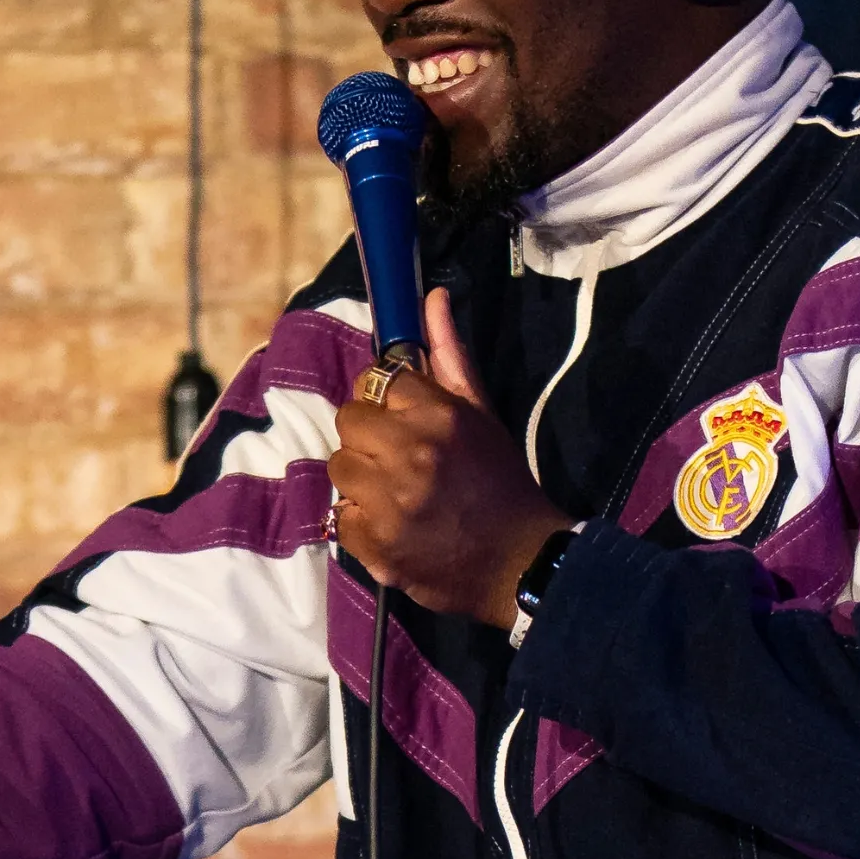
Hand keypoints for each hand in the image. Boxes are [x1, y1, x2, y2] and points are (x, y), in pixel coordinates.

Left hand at [331, 288, 573, 628]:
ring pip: (339, 466)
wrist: (520, 561)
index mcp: (438, 415)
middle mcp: (411, 452)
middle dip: (370, 437)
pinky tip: (391, 524)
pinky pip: (339, 514)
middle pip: (349, 420)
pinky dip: (360, 522)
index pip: (377, 381)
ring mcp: (390, 500)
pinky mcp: (375, 543)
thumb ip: (450, 355)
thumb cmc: (501, 481)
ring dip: (360, 478)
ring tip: (394, 493)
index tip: (402, 420)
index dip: (386, 400)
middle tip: (397, 459)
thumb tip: (431, 296)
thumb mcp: (480, 413)